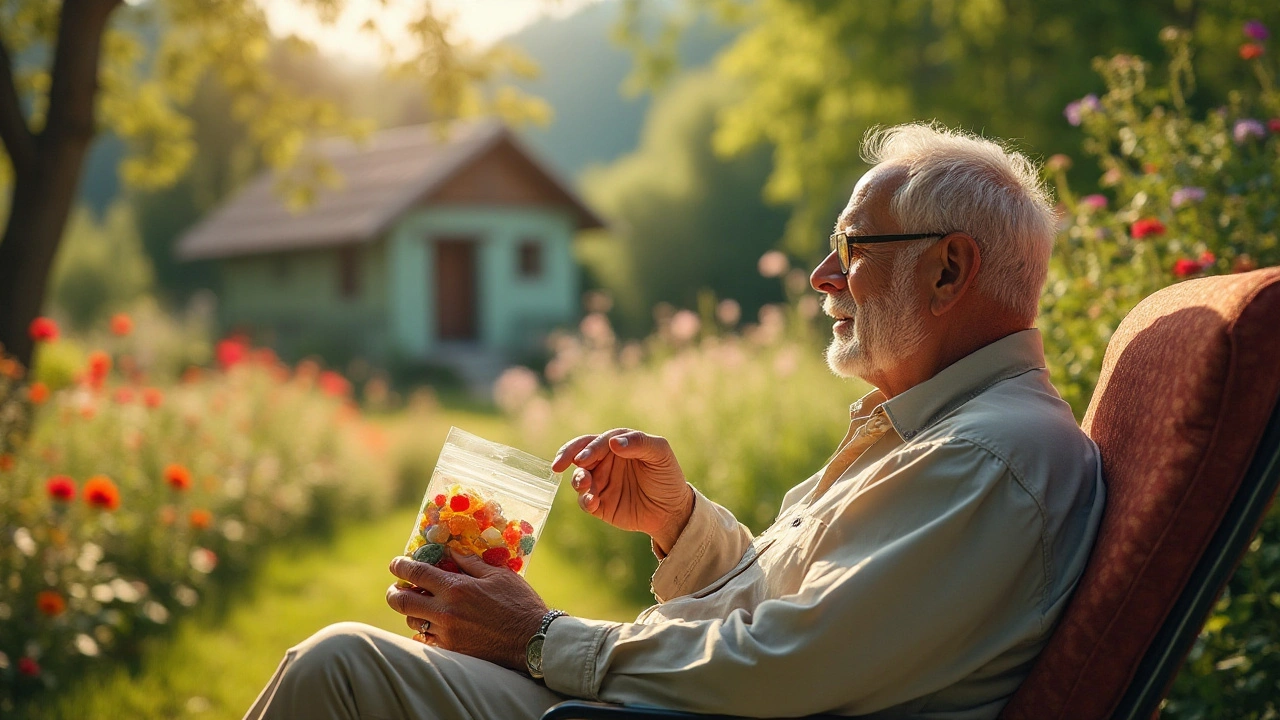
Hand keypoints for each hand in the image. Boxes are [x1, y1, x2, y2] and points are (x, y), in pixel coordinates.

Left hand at [385, 554, 547, 669]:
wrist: (532, 640)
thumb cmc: (519, 603)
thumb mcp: (498, 575)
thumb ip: (471, 562)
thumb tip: (452, 551)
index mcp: (456, 588)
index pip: (416, 574)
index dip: (401, 566)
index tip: (396, 564)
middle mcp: (445, 612)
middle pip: (403, 602)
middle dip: (394, 592)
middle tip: (396, 587)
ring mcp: (447, 634)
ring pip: (413, 621)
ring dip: (411, 611)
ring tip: (417, 604)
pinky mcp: (452, 650)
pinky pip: (426, 639)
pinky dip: (424, 630)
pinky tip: (430, 624)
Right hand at [552, 429, 694, 552]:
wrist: (672, 510)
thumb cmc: (668, 476)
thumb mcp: (660, 454)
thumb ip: (639, 443)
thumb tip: (613, 442)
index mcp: (616, 445)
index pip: (595, 442)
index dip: (587, 449)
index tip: (583, 459)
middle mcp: (604, 462)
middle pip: (578, 455)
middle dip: (566, 457)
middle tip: (558, 465)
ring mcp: (600, 483)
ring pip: (579, 478)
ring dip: (578, 480)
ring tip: (586, 486)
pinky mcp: (600, 504)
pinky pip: (585, 501)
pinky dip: (585, 501)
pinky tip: (592, 503)